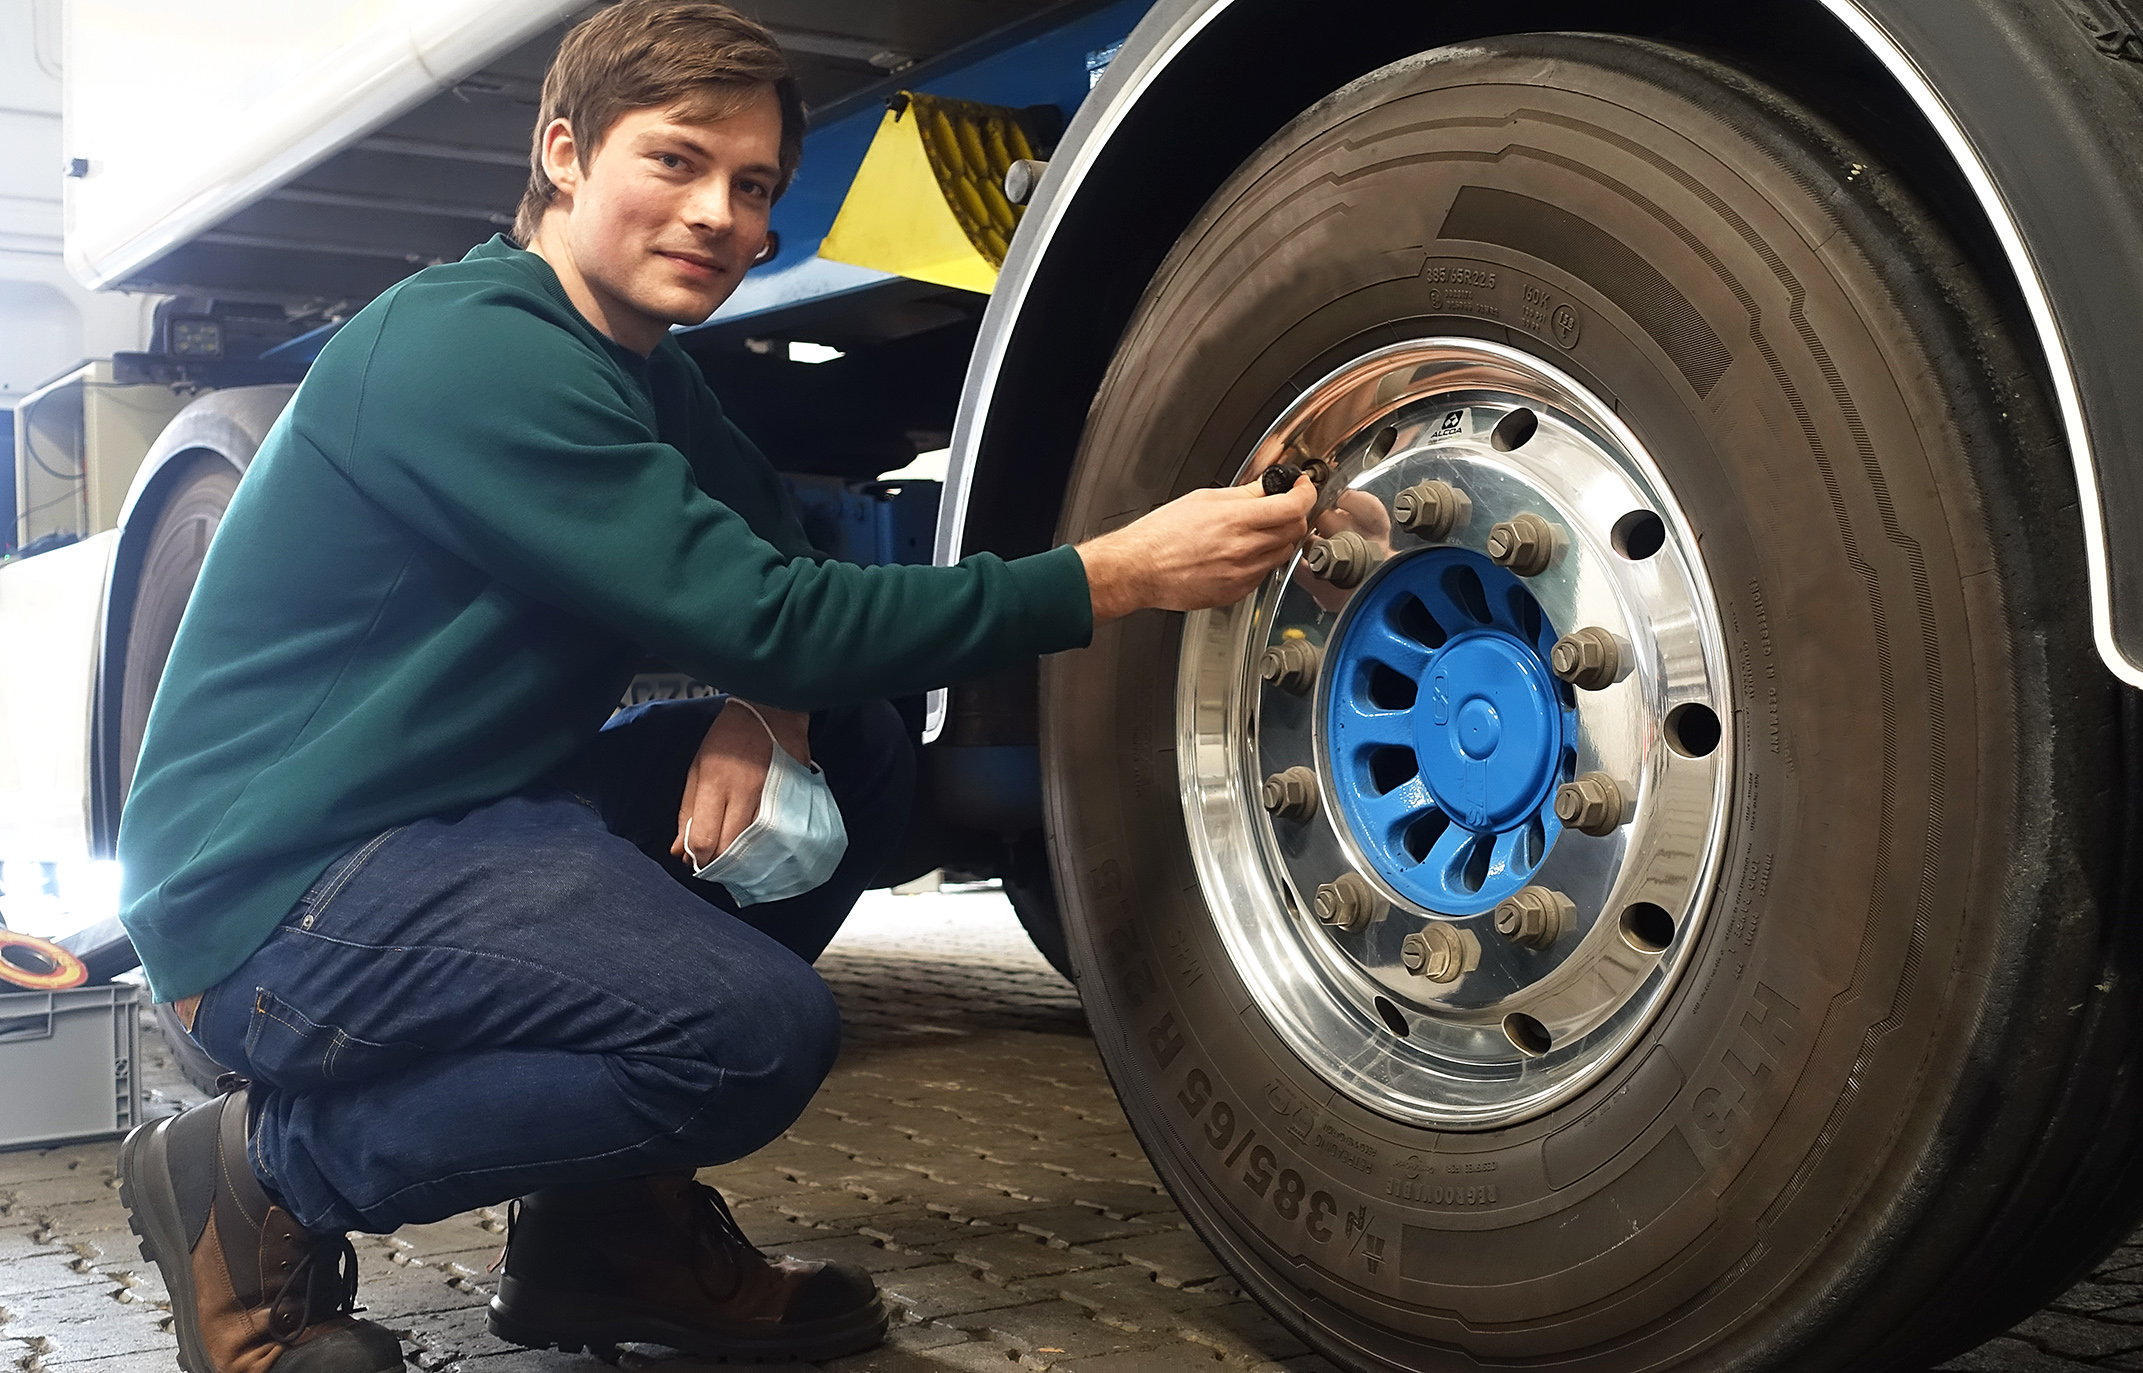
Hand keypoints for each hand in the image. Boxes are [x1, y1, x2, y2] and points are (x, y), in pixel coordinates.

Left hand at [671, 701, 811, 864]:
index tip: (697, 860)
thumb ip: (688, 811)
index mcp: (715, 783)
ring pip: (755, 846)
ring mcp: (771, 796)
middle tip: (715, 862)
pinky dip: (765, 845)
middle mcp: (744, 792)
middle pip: (730, 848)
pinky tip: (758, 845)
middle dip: (719, 862)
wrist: (771, 710)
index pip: (705, 839)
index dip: (699, 858)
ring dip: (742, 857)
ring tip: (734, 856)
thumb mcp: (697, 768)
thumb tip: (679, 850)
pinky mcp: (792, 797)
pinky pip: (777, 834)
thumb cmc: (728, 738)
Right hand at [1075, 474, 1315, 622]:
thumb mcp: (1203, 500)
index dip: (1305, 493)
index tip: (1302, 487)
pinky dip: (1261, 561)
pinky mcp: (1236, 592)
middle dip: (1294, 515)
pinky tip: (1242, 553)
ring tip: (1258, 531)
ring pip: (1283, 554)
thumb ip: (1242, 494)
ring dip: (1279, 539)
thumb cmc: (1161, 535)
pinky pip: (1263, 574)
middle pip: (1294, 530)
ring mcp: (1242, 574)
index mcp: (1236, 520)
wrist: (1139, 569)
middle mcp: (1243, 548)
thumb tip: (1266, 487)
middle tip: (1283, 507)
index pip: (1293, 506)